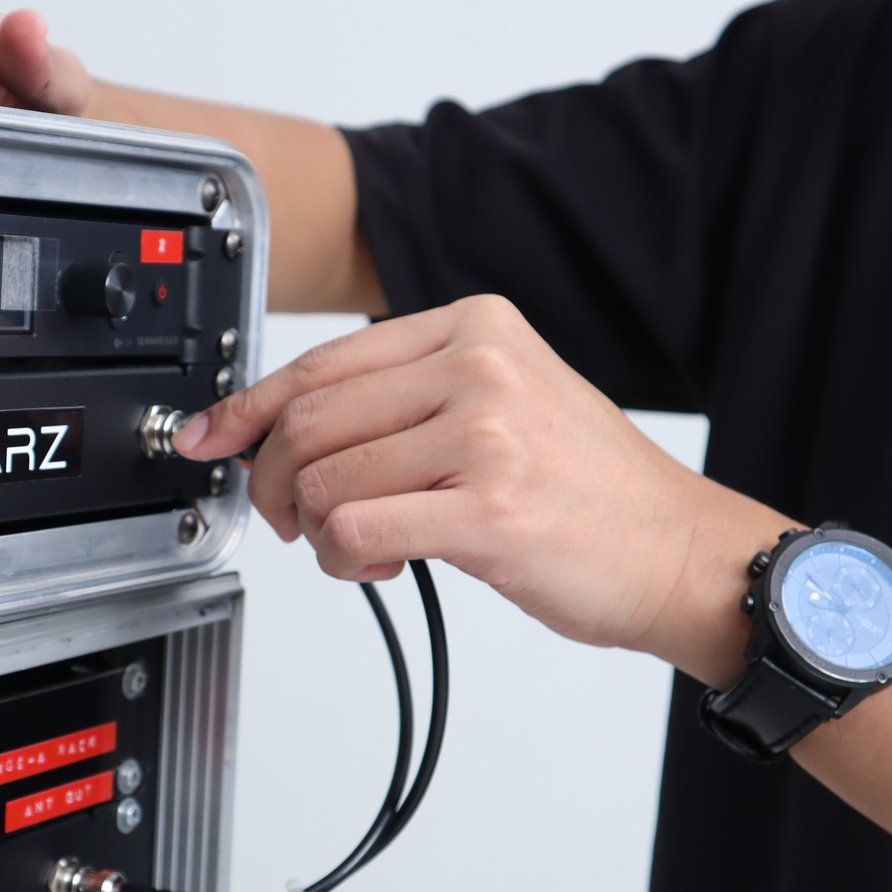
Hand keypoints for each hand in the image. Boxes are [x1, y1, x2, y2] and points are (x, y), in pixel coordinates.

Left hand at [173, 294, 764, 657]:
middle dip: (275, 481)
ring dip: (318, 530)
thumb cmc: (586, 490)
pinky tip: (377, 564)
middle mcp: (478, 366)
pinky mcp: (489, 509)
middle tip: (290, 518)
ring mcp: (486, 434)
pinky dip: (344, 559)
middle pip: (308, 419)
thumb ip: (404, 400)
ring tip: (358, 547)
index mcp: (474, 327)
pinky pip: (356, 529)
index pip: (321, 363)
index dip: (248, 408)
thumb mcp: (502, 402)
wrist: (681, 551)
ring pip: (326, 479)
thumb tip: (283, 430)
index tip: (210, 437)